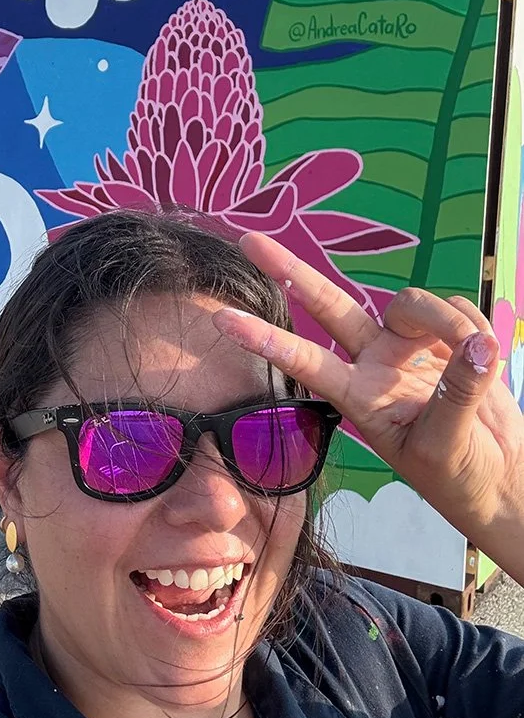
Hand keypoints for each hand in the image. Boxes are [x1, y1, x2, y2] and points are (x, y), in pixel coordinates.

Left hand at [212, 232, 523, 586]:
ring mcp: (407, 347)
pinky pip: (458, 308)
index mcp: (360, 397)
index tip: (221, 320)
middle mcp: (375, 363)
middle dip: (290, 271)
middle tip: (248, 239)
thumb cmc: (459, 476)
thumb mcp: (448, 445)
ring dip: (449, 319)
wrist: (499, 478)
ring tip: (480, 354)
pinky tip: (487, 355)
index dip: (266, 339)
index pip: (305, 361)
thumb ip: (457, 394)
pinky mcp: (447, 338)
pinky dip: (477, 327)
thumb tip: (475, 346)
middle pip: (328, 305)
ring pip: (412, 303)